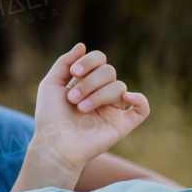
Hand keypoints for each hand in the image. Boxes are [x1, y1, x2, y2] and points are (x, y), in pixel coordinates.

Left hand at [16, 43, 149, 191]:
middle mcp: (101, 94)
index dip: (89, 62)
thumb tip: (83, 45)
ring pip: (119, 87)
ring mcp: (113, 109)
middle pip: (109, 72)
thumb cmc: (49, 118)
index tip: (74, 73)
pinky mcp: (122, 124)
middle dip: (89, 82)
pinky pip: (142, 109)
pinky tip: (125, 98)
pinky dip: (139, 99)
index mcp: (86, 82)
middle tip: (72, 99)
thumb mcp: (50, 85)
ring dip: (98, 95)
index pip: (99, 60)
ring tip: (80, 109)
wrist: (53, 146)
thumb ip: (64, 63)